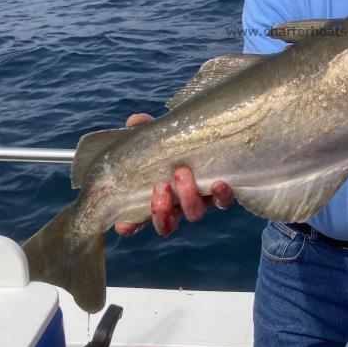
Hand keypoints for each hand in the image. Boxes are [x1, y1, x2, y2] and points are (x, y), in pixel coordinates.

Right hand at [114, 113, 234, 237]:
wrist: (211, 137)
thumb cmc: (176, 141)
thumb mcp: (159, 135)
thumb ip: (146, 130)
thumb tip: (136, 121)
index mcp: (157, 195)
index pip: (138, 219)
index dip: (130, 226)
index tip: (124, 224)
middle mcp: (177, 204)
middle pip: (167, 223)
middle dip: (161, 210)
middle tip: (161, 186)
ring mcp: (200, 201)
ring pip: (193, 214)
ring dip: (187, 197)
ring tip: (182, 173)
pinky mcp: (222, 195)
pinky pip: (223, 202)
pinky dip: (221, 196)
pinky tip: (219, 183)